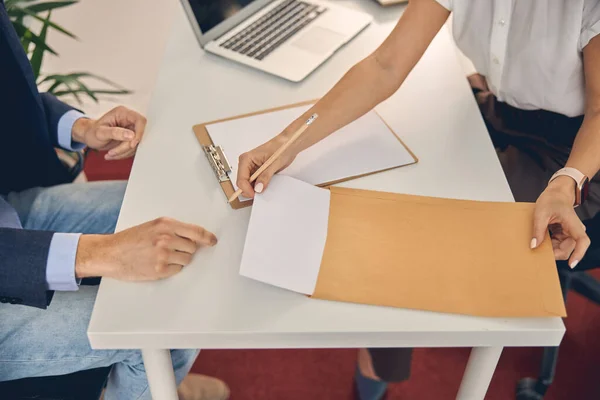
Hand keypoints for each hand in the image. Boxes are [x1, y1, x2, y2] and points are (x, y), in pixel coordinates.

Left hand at [72, 106, 146, 159]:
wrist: (89, 136)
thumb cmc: (92, 131)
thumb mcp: (101, 132)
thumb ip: (115, 133)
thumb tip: (131, 135)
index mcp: (123, 113)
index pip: (140, 120)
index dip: (139, 133)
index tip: (132, 144)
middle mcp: (129, 120)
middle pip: (139, 134)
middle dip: (127, 146)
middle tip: (114, 152)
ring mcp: (130, 130)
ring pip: (136, 144)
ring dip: (124, 152)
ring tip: (110, 153)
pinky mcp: (130, 139)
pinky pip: (133, 149)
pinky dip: (124, 154)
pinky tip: (113, 154)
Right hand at [75, 217, 217, 280]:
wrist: (111, 253)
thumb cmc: (131, 239)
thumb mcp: (153, 227)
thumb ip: (174, 230)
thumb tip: (195, 238)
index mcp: (166, 225)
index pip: (196, 231)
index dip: (208, 237)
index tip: (212, 241)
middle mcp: (166, 239)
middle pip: (192, 247)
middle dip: (185, 249)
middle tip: (171, 249)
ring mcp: (163, 255)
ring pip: (186, 260)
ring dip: (179, 260)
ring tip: (162, 256)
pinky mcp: (159, 270)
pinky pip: (177, 270)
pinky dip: (171, 269)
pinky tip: (157, 264)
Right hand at [236, 135, 297, 197]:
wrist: (288, 144)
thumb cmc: (281, 148)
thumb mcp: (274, 163)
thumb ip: (265, 176)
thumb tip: (258, 188)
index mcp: (246, 159)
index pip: (241, 179)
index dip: (247, 189)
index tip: (256, 195)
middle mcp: (246, 164)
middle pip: (242, 183)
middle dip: (250, 190)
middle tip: (261, 194)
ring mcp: (251, 168)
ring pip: (248, 185)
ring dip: (255, 189)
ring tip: (265, 189)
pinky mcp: (257, 172)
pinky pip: (255, 183)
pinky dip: (259, 187)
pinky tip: (266, 186)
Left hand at [531, 176, 589, 267]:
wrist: (556, 194)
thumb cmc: (551, 200)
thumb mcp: (540, 213)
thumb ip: (538, 230)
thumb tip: (534, 245)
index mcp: (574, 224)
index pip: (582, 241)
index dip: (578, 254)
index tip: (571, 264)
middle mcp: (576, 231)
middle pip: (568, 249)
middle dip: (554, 252)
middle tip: (538, 249)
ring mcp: (571, 234)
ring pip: (562, 249)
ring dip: (550, 249)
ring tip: (539, 240)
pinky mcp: (565, 235)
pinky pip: (558, 245)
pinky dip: (550, 245)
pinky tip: (542, 239)